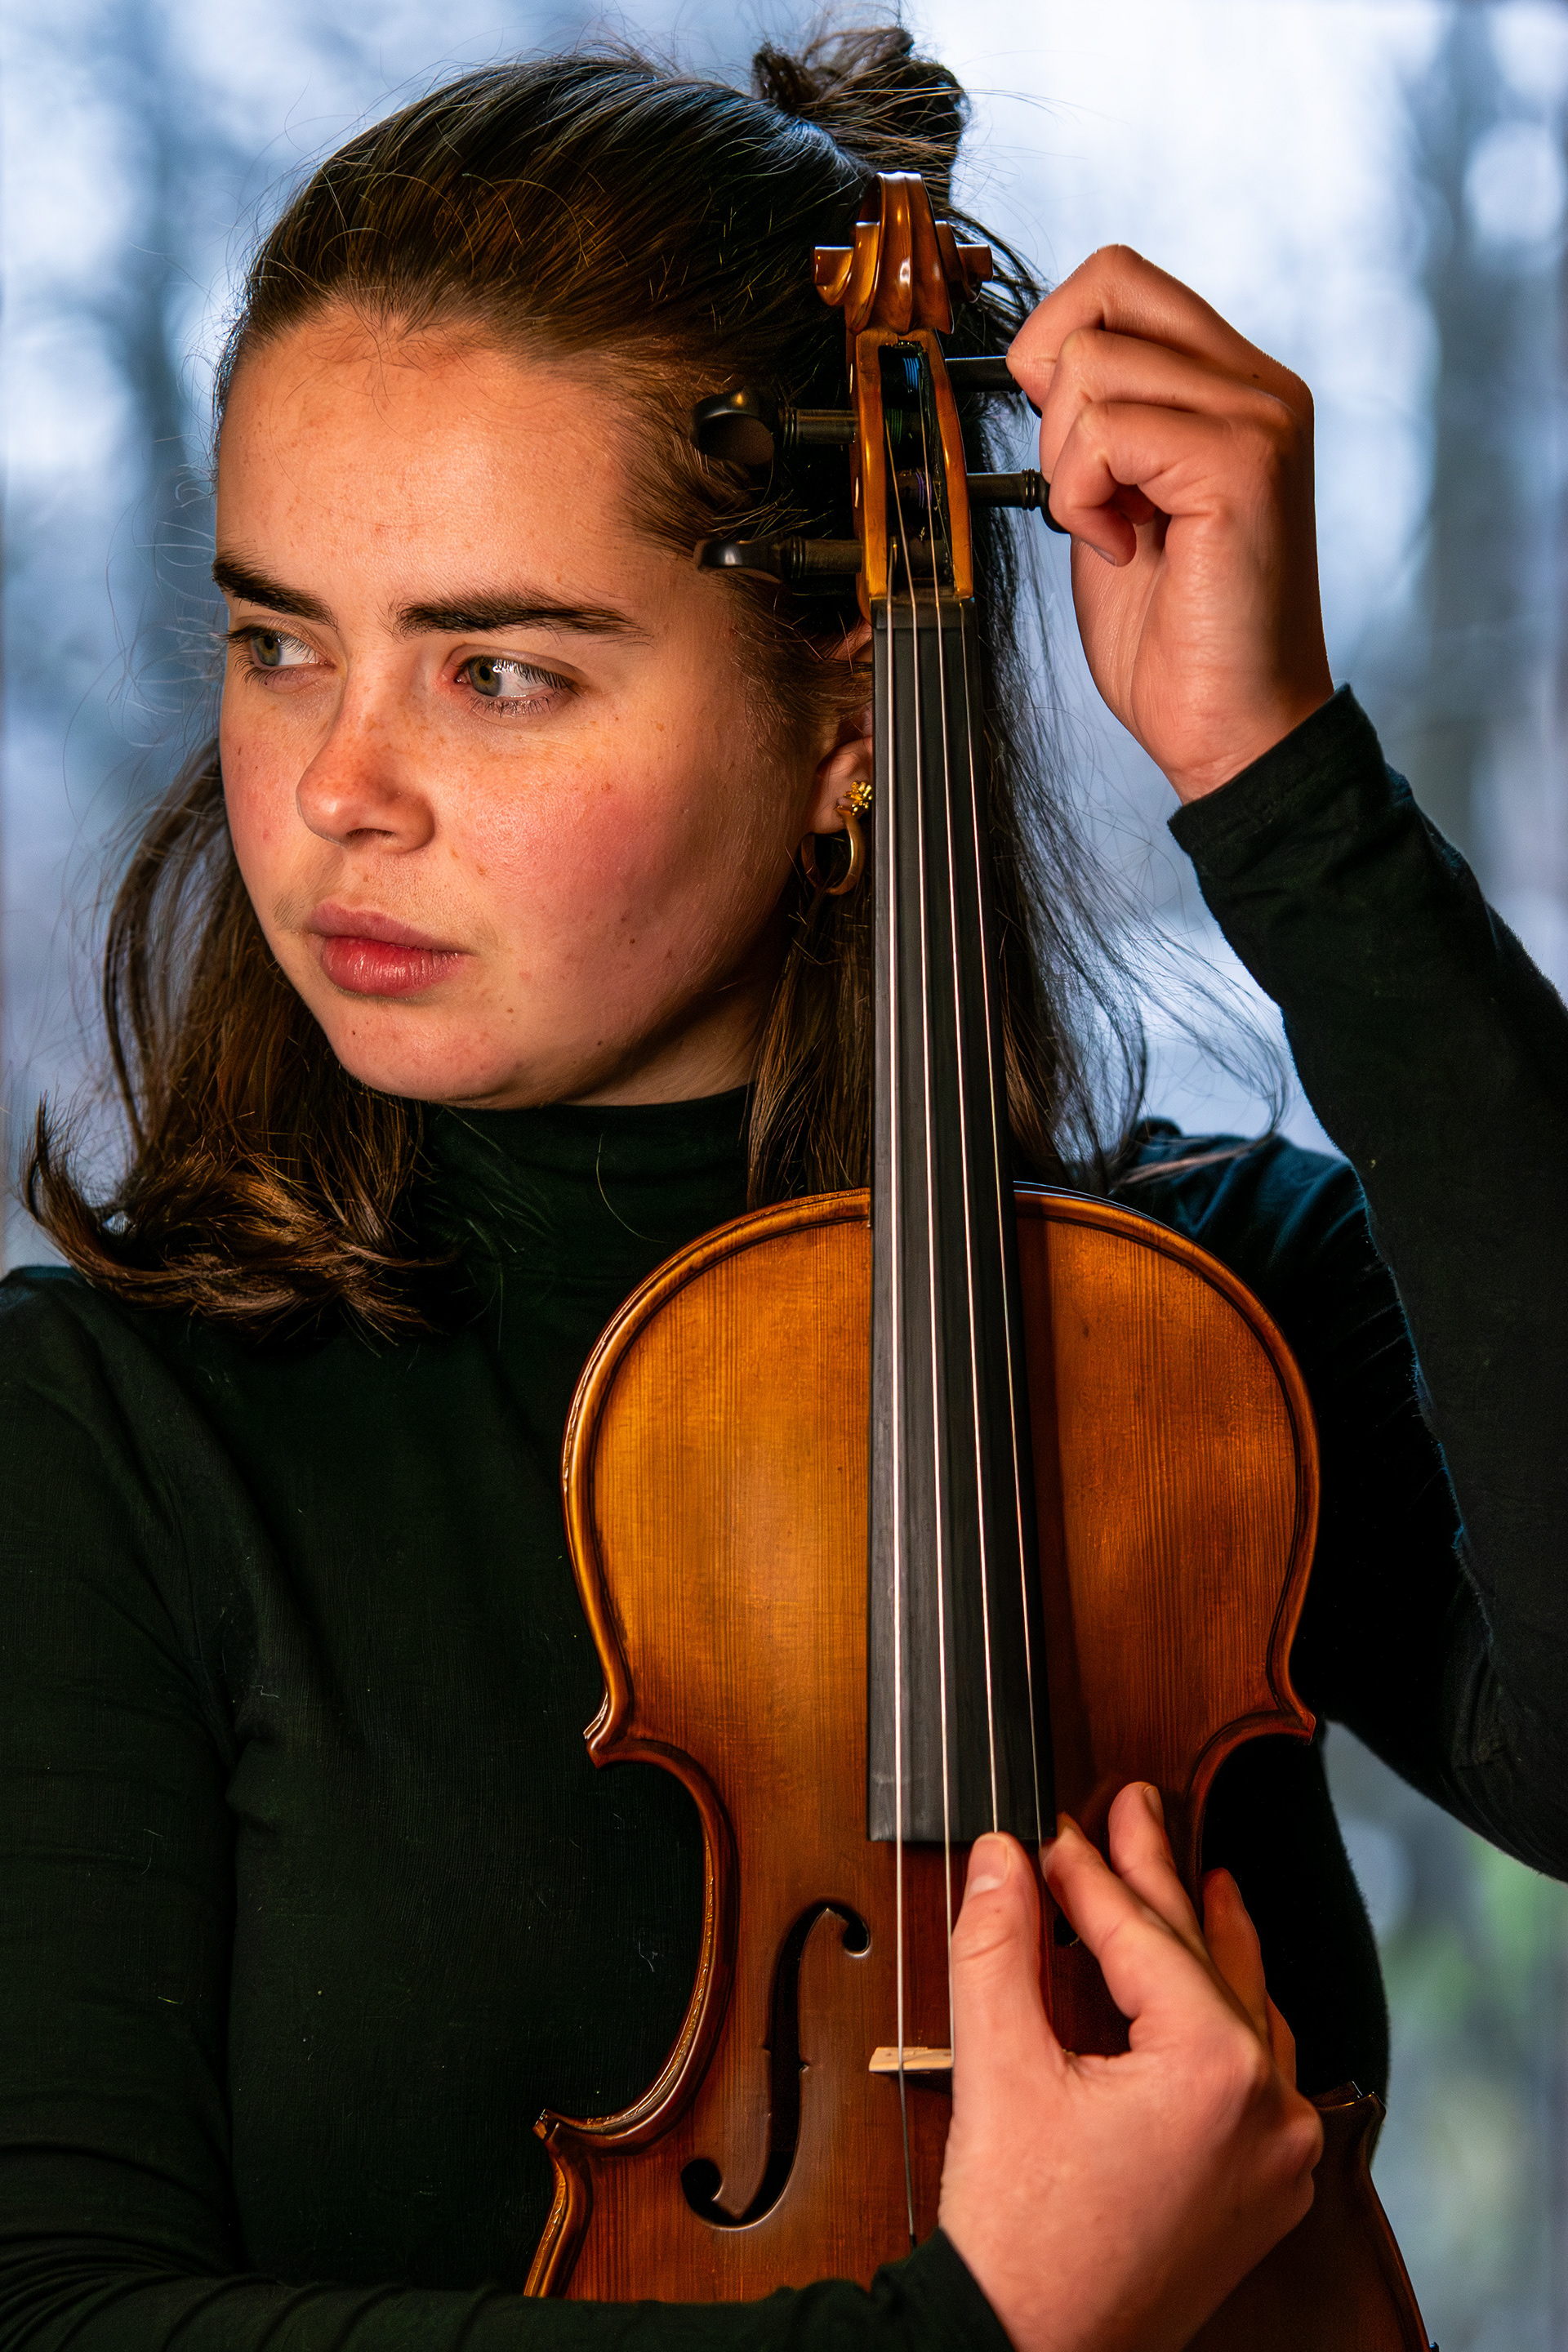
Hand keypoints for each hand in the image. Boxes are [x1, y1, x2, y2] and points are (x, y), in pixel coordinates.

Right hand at [937, 1783, 1321, 2351]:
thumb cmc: (1020, 2237)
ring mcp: (1279, 2156)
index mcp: (1216, 2069)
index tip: (1053, 1828)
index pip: (1143, 1936)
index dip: (1088, 1872)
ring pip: (1247, 2012)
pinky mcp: (1266, 2192)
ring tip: (1200, 1878)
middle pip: (1204, 1961)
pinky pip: (1263, 2075)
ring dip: (1211, 1943)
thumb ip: (999, 1943)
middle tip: (1139, 1807)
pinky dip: (1229, 2019)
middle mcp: (1270, 2107)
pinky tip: (1214, 1985)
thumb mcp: (998, 2067)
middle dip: (1159, 1880)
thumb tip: (1004, 1854)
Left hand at [1007, 248, 1334, 801]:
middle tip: (1083, 484)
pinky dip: (1080, 498)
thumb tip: (1045, 364)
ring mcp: (1258, 418)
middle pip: (1105, 283)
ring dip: (1066, 464)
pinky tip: (1123, 549)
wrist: (1235, 731)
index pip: (1121, 281)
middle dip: (1052, 389)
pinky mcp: (1240, 464)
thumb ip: (1101, 425)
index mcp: (1235, 389)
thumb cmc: (1178, 640)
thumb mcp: (1121, 505)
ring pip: (1090, 363)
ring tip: (1113, 531)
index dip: (1059, 345)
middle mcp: (1259, 388)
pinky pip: (1104, 430)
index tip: (1071, 449)